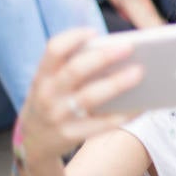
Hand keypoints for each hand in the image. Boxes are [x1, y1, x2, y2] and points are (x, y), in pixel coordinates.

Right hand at [17, 28, 144, 163]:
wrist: (33, 143)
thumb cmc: (53, 102)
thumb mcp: (51, 84)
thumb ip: (73, 68)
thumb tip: (117, 52)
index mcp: (42, 75)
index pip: (54, 49)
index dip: (74, 37)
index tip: (94, 32)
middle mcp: (47, 94)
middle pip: (75, 70)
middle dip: (103, 57)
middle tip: (129, 47)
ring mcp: (58, 116)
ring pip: (90, 97)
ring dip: (116, 83)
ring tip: (139, 72)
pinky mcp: (71, 136)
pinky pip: (101, 124)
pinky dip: (123, 114)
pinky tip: (141, 105)